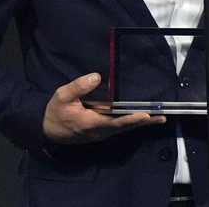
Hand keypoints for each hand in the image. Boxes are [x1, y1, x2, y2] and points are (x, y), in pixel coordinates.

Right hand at [42, 73, 166, 143]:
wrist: (47, 130)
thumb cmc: (55, 112)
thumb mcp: (62, 96)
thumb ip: (79, 87)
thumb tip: (97, 76)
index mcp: (90, 123)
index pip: (114, 122)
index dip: (130, 119)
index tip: (144, 115)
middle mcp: (99, 131)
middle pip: (124, 127)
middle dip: (143, 122)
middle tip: (161, 116)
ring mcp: (101, 134)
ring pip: (123, 128)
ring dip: (141, 123)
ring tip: (158, 117)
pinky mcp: (101, 132)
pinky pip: (119, 128)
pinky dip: (132, 123)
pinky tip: (143, 118)